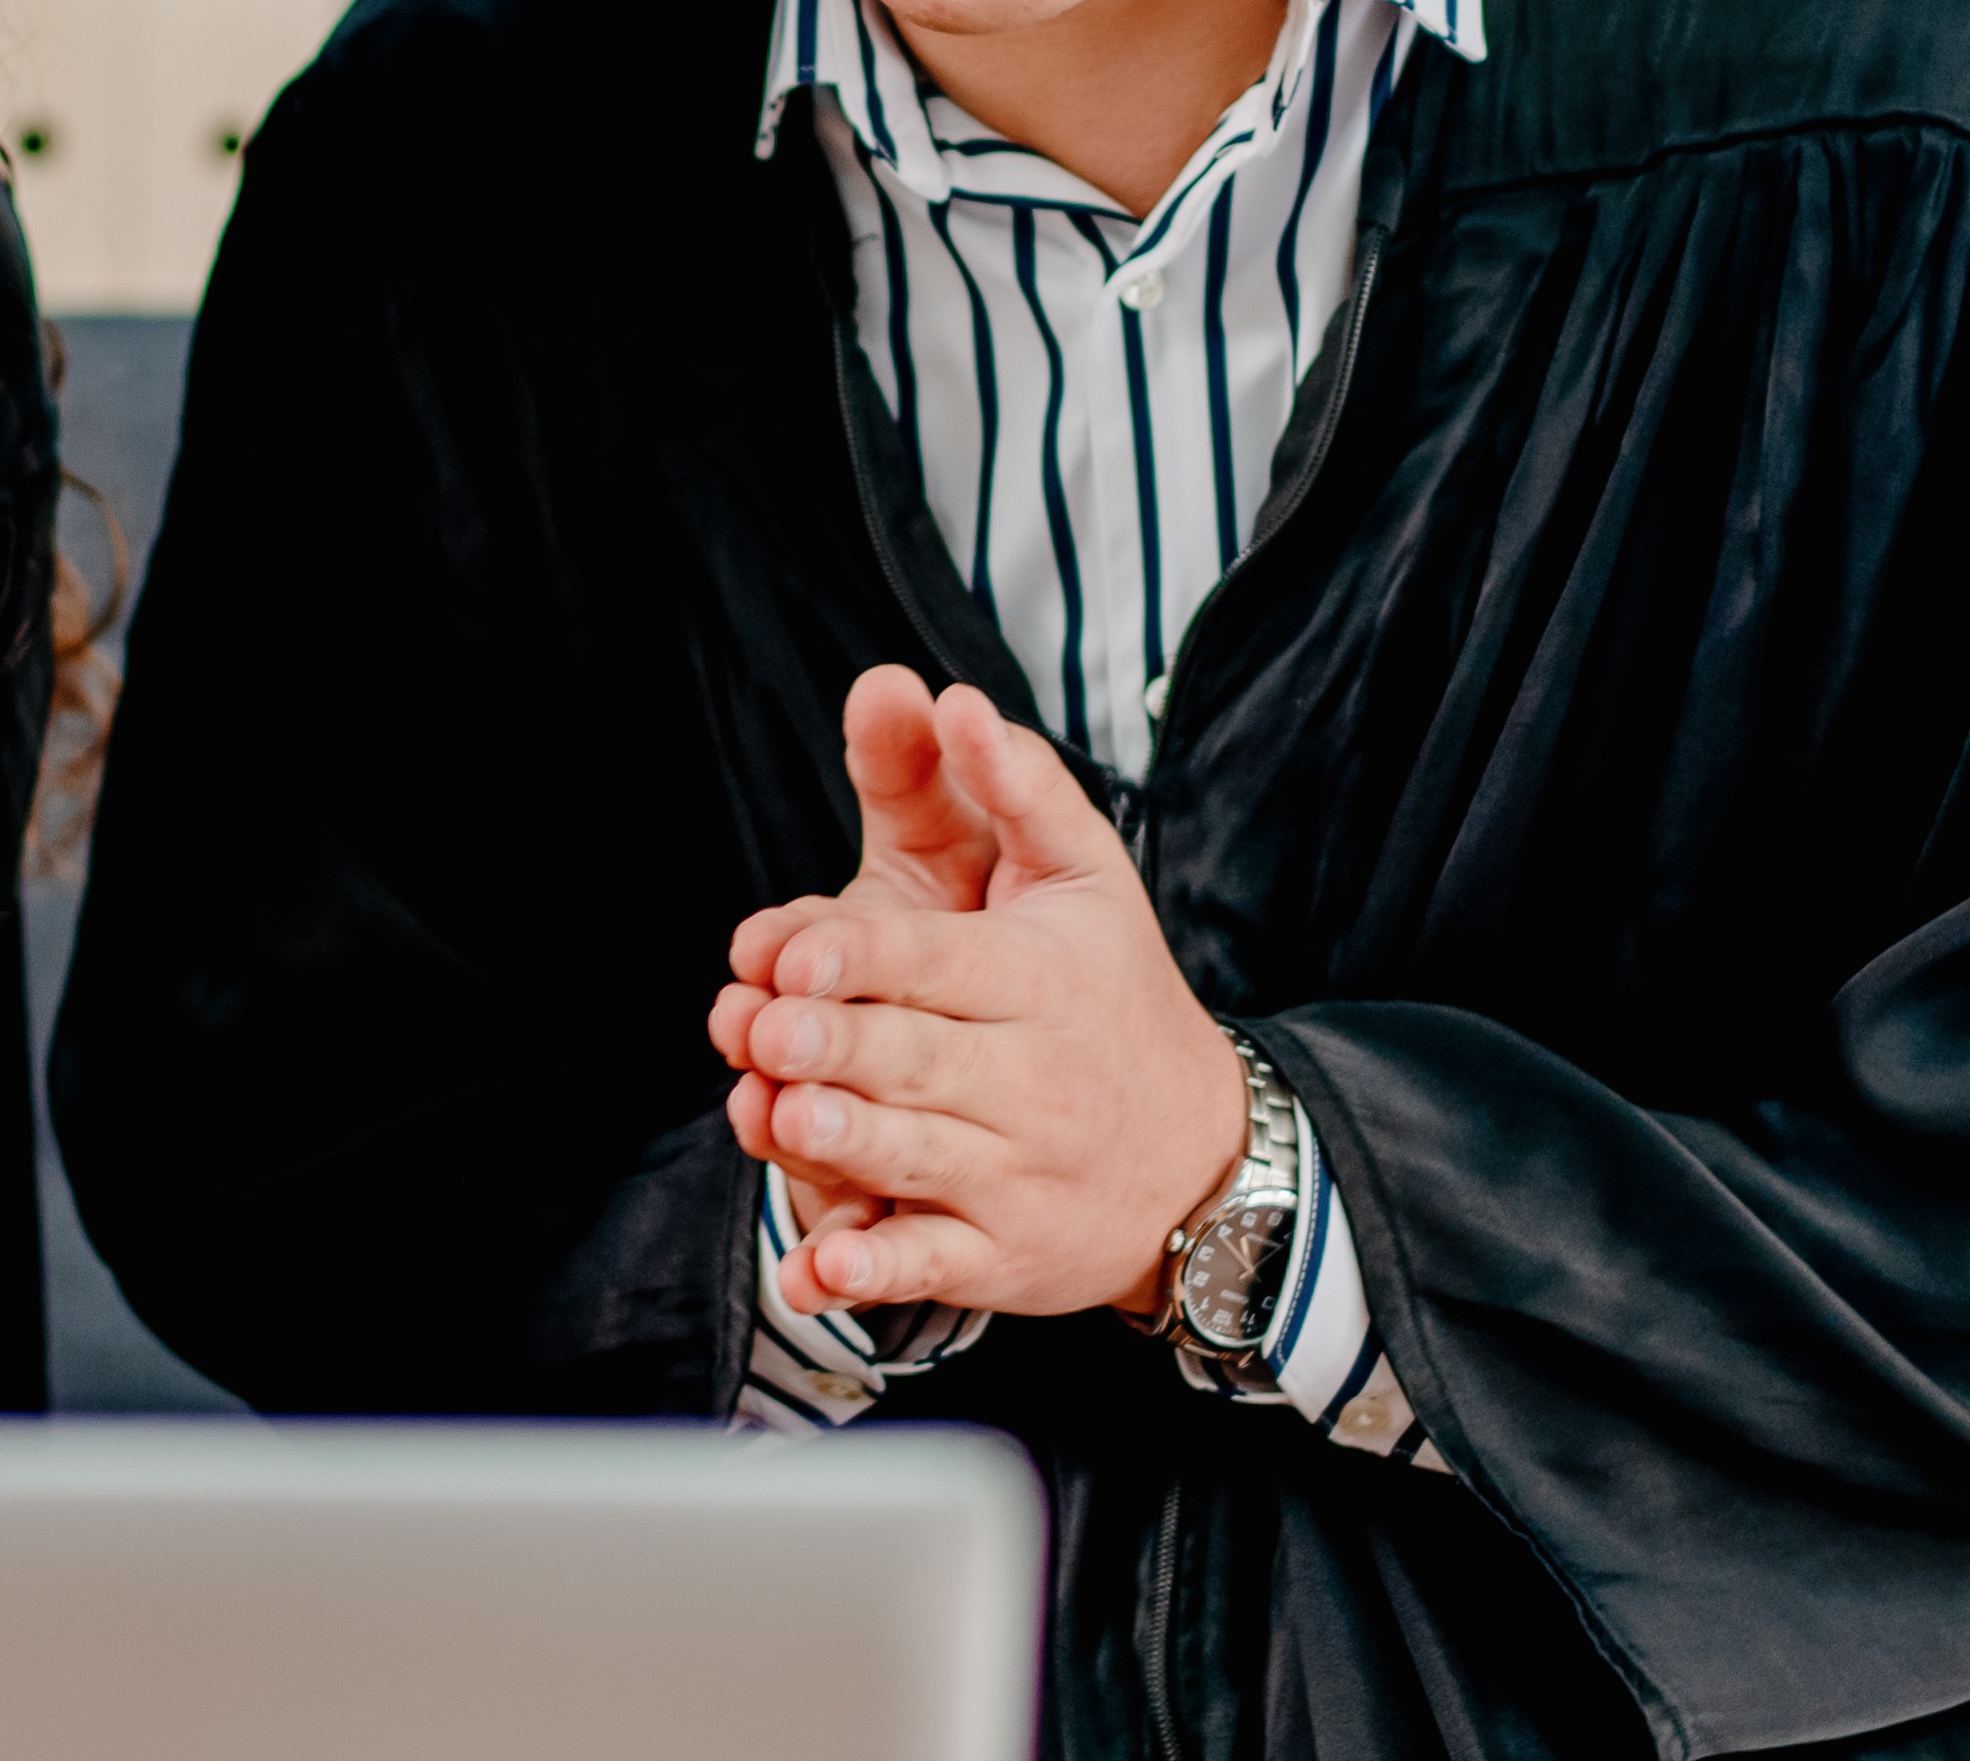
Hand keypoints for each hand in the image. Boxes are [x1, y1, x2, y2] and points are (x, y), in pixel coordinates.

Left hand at [702, 672, 1248, 1321]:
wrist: (1205, 1158)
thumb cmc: (1114, 997)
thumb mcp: (1086, 878)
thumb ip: (1016, 785)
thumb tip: (950, 694)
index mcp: (1039, 979)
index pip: (940, 963)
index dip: (866, 957)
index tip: (794, 949)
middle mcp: (1031, 1080)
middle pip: (918, 1060)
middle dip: (838, 1045)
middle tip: (764, 1029)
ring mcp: (1016, 1177)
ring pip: (919, 1160)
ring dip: (847, 1146)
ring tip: (783, 1119)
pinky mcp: (999, 1257)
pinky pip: (931, 1268)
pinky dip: (872, 1275)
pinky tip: (815, 1272)